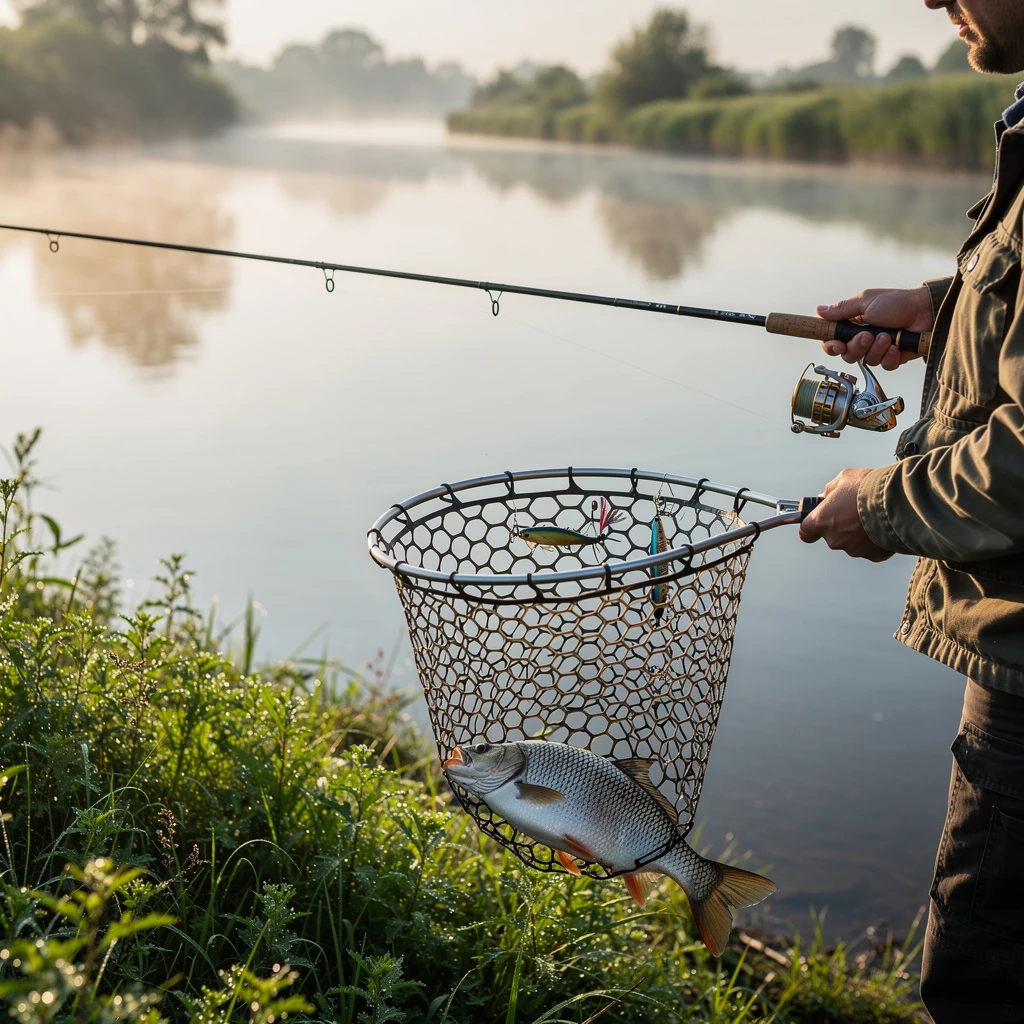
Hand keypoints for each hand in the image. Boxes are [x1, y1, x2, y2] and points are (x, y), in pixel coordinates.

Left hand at [799, 468, 893, 561]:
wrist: (899, 500)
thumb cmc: (869, 488)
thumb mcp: (844, 478)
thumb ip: (830, 490)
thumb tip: (826, 496)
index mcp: (822, 521)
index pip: (806, 533)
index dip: (811, 528)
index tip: (816, 522)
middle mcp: (835, 539)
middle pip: (832, 536)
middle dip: (840, 525)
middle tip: (854, 510)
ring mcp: (854, 549)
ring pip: (852, 542)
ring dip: (858, 533)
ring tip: (872, 515)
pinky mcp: (873, 555)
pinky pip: (870, 549)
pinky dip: (874, 540)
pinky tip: (882, 525)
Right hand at [816, 286, 932, 370]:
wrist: (926, 311)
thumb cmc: (898, 302)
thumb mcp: (865, 302)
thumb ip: (841, 309)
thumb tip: (819, 310)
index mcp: (854, 323)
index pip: (833, 340)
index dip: (832, 346)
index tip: (837, 345)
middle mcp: (864, 337)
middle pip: (847, 354)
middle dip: (857, 347)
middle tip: (868, 335)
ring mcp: (878, 348)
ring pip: (865, 361)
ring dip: (876, 349)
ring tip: (888, 336)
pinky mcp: (893, 357)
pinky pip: (884, 366)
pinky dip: (889, 357)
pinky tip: (896, 347)